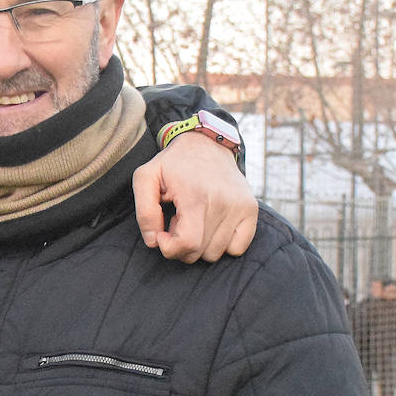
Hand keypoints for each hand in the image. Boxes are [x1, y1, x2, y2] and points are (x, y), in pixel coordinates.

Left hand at [133, 131, 257, 262]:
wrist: (208, 142)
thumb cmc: (174, 163)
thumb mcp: (146, 177)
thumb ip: (144, 212)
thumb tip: (154, 241)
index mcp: (196, 197)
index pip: (188, 244)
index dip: (169, 248)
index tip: (162, 235)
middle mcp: (223, 203)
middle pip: (199, 253)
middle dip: (181, 245)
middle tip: (178, 221)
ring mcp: (240, 207)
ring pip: (216, 253)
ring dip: (200, 243)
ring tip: (193, 220)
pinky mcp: (250, 209)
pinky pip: (237, 248)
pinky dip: (222, 244)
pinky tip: (210, 225)